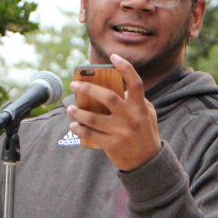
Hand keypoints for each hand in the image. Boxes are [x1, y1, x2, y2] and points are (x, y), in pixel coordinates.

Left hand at [66, 54, 160, 171]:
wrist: (147, 162)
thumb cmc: (144, 132)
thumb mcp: (147, 114)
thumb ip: (135, 100)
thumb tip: (117, 84)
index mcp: (140, 106)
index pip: (135, 82)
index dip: (125, 67)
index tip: (113, 56)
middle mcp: (131, 117)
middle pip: (108, 98)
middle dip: (88, 89)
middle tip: (73, 84)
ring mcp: (121, 132)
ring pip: (94, 118)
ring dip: (78, 113)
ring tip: (70, 109)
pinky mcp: (112, 145)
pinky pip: (91, 135)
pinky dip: (80, 130)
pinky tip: (74, 126)